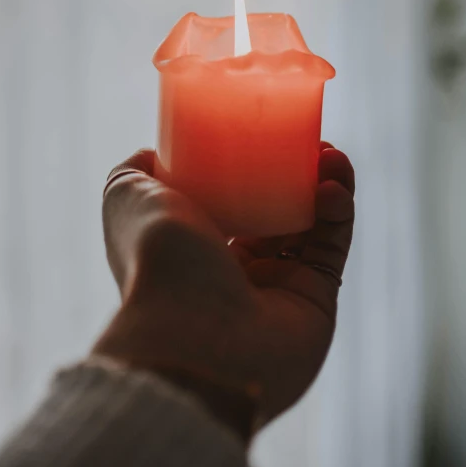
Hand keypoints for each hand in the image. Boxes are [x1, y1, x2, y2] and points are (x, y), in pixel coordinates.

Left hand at [92, 143, 353, 438]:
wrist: (193, 333)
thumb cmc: (156, 259)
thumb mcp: (126, 197)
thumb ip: (133, 171)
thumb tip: (153, 152)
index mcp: (196, 247)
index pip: (233, 200)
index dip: (255, 166)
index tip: (269, 133)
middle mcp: (236, 270)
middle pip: (278, 209)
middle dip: (299, 172)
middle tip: (313, 143)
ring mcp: (277, 288)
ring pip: (312, 225)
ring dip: (327, 183)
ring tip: (331, 155)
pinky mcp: (316, 301)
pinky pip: (332, 247)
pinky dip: (339, 212)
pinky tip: (333, 185)